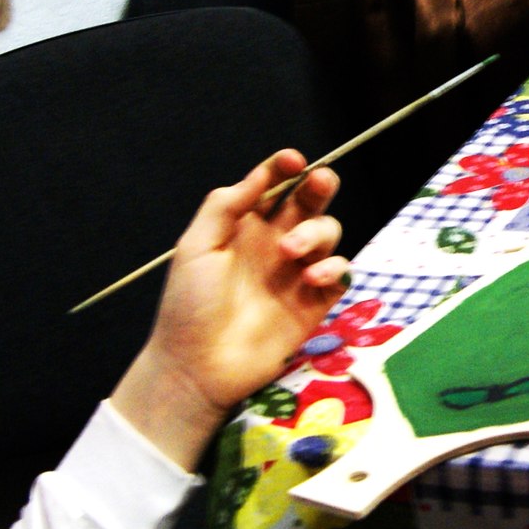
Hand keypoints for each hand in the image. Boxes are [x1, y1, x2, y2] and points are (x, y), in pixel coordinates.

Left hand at [111, 150, 350, 469]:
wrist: (198, 366)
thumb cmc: (189, 305)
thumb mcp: (196, 246)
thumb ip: (225, 205)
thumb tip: (260, 175)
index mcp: (244, 225)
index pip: (273, 185)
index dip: (285, 168)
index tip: (293, 161)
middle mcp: (275, 243)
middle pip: (309, 202)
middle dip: (319, 186)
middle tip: (319, 182)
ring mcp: (297, 272)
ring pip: (328, 233)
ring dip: (317, 233)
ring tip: (292, 253)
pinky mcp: (315, 303)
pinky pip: (339, 273)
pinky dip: (333, 268)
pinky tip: (311, 279)